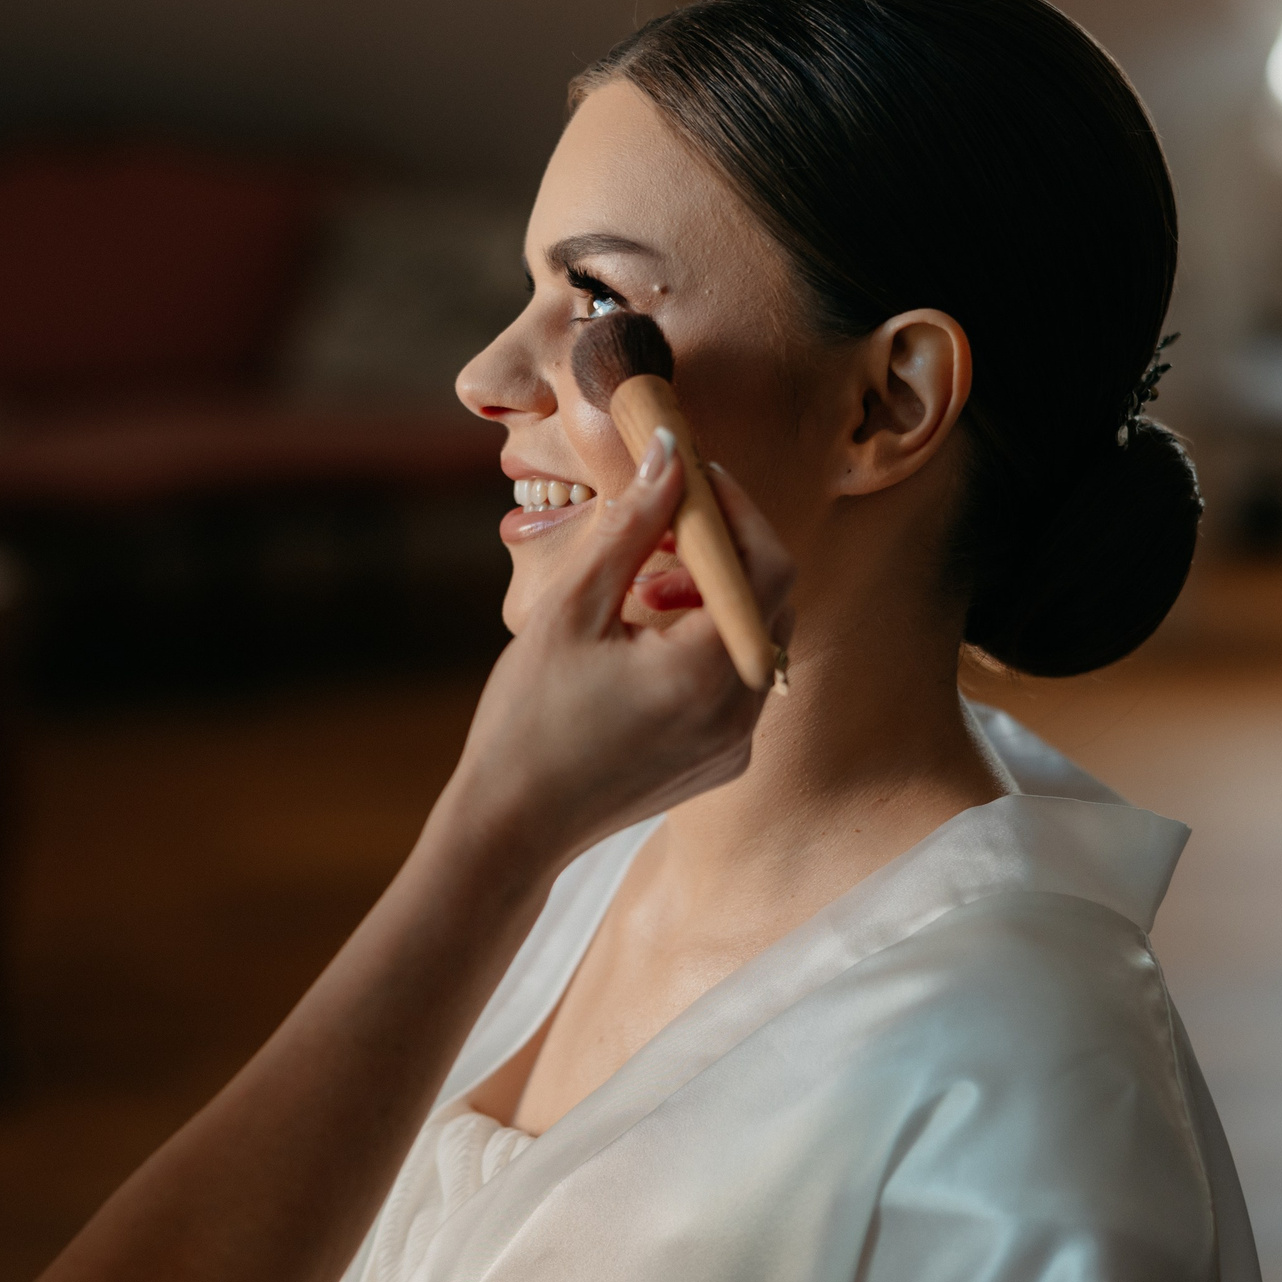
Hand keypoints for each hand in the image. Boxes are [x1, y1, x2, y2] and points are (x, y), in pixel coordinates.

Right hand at [444, 444, 794, 877]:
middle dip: (723, 553)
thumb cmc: (528, 718)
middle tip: (662, 528)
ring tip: (641, 590)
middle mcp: (741, 712)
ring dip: (711, 600)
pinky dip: (705, 645)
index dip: (737, 510)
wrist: (512, 826)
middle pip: (769, 602)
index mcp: (707, 672)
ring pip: (754, 641)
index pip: (766, 566)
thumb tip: (668, 455)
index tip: (693, 476)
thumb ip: (630, 528)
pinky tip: (644, 642)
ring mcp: (737, 743)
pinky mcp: (722, 762)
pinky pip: (736, 682)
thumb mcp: (571, 610)